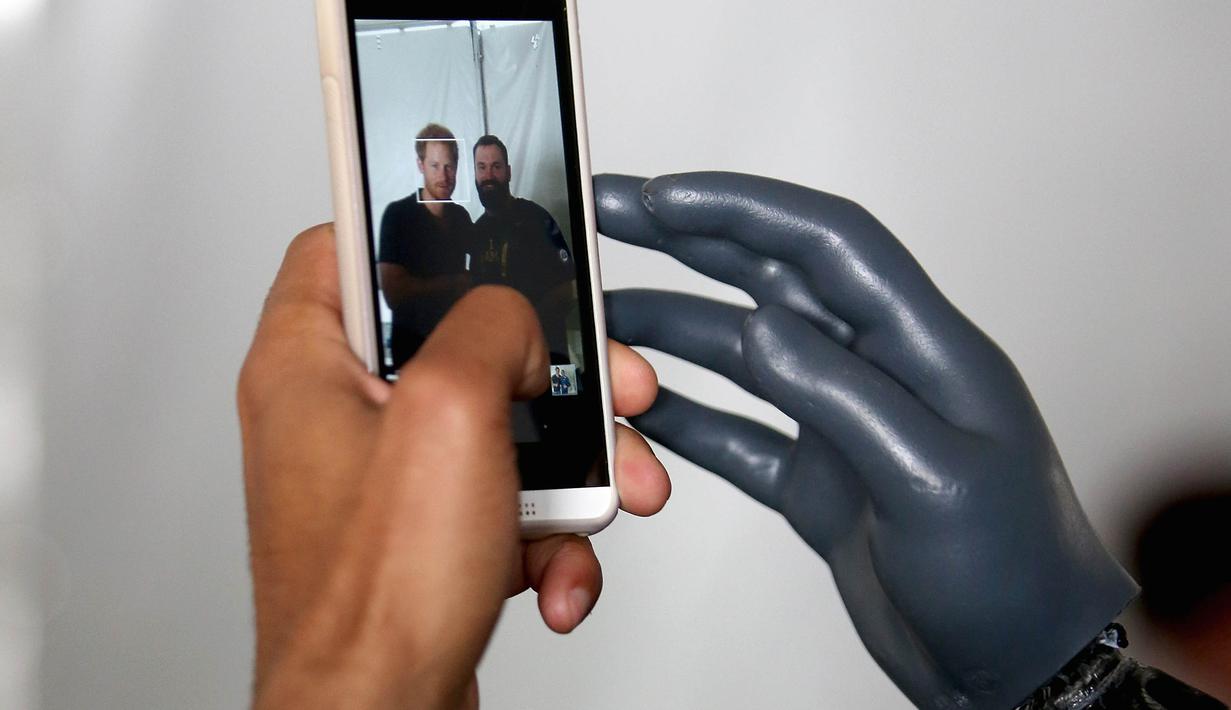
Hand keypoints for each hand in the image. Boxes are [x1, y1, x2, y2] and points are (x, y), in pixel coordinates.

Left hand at [238, 225, 666, 708]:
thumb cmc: (376, 595)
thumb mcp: (451, 414)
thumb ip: (490, 325)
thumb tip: (516, 323)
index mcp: (307, 367)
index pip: (341, 246)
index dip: (412, 229)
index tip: (481, 231)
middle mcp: (338, 420)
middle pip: (460, 346)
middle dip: (553, 375)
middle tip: (609, 385)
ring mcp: (384, 484)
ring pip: (502, 431)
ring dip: (572, 467)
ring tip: (611, 495)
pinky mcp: (425, 539)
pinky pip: (507, 505)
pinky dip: (549, 536)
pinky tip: (556, 573)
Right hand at [597, 172, 1136, 709]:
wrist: (1019, 666)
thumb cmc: (1012, 573)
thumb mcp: (932, 479)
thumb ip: (843, 398)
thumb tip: (762, 329)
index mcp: (924, 347)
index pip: (828, 243)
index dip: (744, 209)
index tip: (666, 199)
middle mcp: (877, 370)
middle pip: (772, 278)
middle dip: (689, 240)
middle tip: (612, 215)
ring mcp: (843, 424)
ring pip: (742, 354)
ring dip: (674, 329)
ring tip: (604, 317)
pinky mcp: (818, 479)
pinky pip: (737, 433)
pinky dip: (686, 418)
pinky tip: (639, 408)